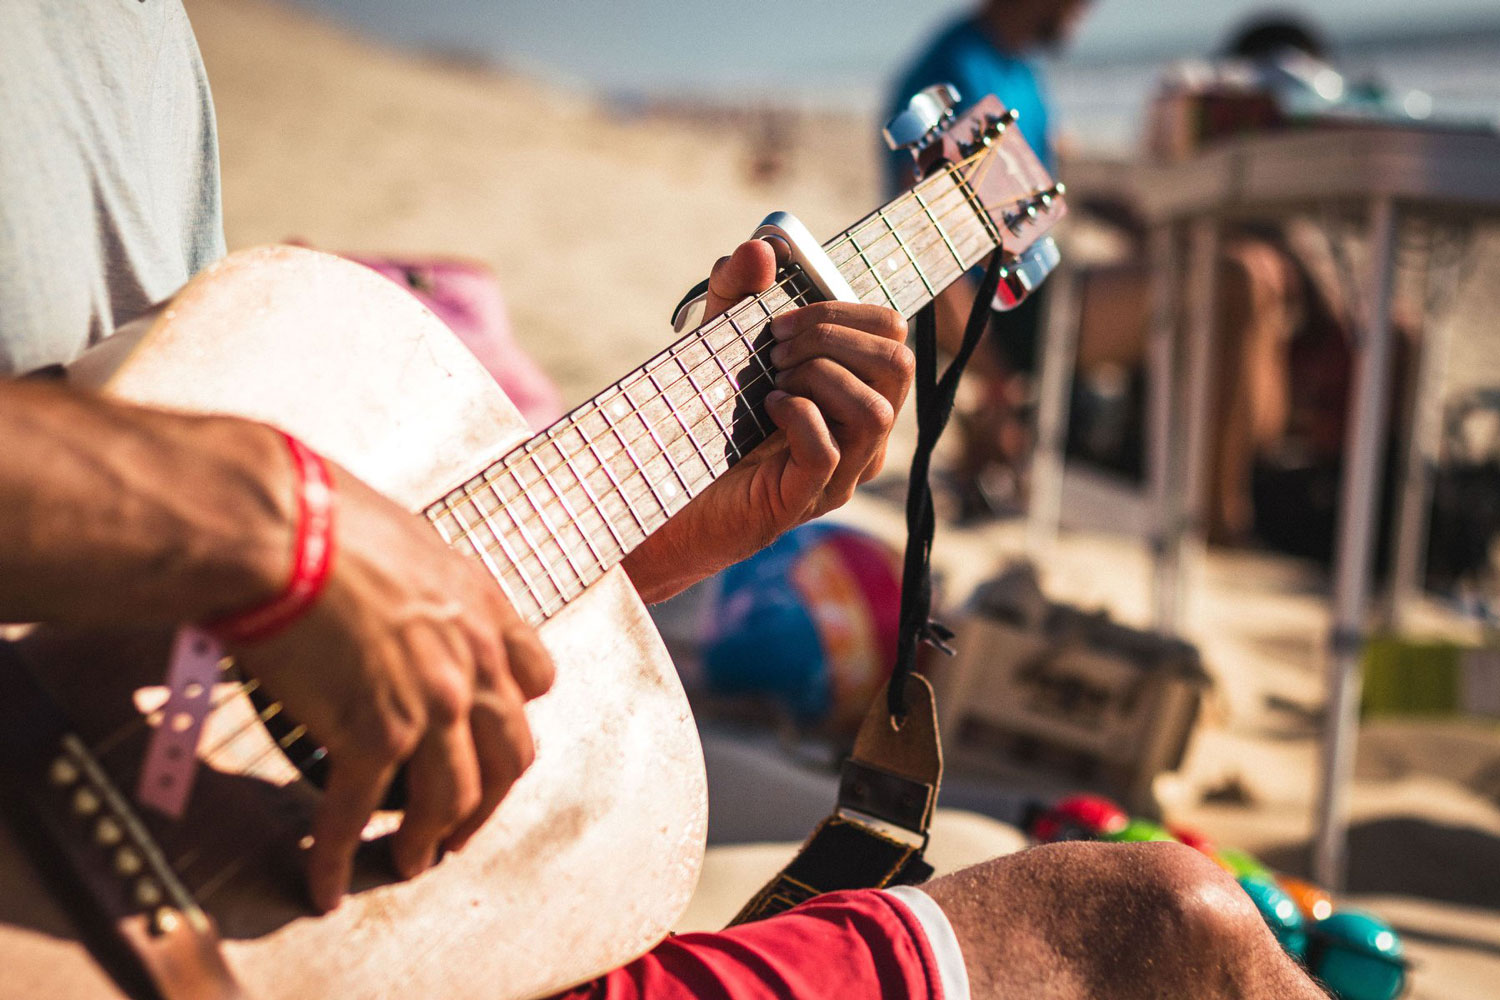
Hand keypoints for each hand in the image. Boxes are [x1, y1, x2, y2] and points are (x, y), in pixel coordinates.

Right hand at [233, 461, 553, 913]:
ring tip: (410, 863)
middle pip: (506, 755)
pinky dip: (340, 856)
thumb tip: (394, 592)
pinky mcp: (372, 734)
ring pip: (453, 797)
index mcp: (483, 611)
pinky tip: (326, 882)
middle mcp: (473, 663)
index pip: (532, 680)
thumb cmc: (326, 516)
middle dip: (486, 802)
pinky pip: (357, 814)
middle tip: (460, 826)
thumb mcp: (407, 538)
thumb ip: (422, 582)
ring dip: (431, 839)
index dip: (511, 718)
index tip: (490, 742)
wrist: (281, 528)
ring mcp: (430, 704)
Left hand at [624, 240, 911, 600]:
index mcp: (853, 391)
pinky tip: (767, 408)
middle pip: (900, 364)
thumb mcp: (715, 341)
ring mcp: (839, 472)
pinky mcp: (803, 500)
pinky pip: (830, 452)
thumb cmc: (700, 422)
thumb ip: (735, 291)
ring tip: (772, 380)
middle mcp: (859, 434)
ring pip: (878, 411)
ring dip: (821, 376)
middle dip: (834, 338)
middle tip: (775, 349)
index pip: (892, 333)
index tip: (780, 319)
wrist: (659, 494)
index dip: (843, 310)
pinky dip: (799, 416)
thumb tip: (763, 248)